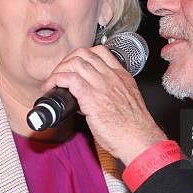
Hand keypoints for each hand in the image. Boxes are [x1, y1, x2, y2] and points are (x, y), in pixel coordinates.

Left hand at [41, 45, 166, 164]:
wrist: (140, 140)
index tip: (73, 66)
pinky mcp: (91, 97)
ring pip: (75, 62)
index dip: (82, 55)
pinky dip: (55, 80)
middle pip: (83, 53)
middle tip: (60, 74)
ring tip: (53, 81)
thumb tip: (86, 97)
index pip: (100, 51)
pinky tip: (51, 87)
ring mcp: (101, 85)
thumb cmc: (134, 128)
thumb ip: (110, 95)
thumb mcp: (126, 103)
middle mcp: (111, 77)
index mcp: (121, 76)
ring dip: (59, 70)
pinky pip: (69, 78)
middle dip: (67, 61)